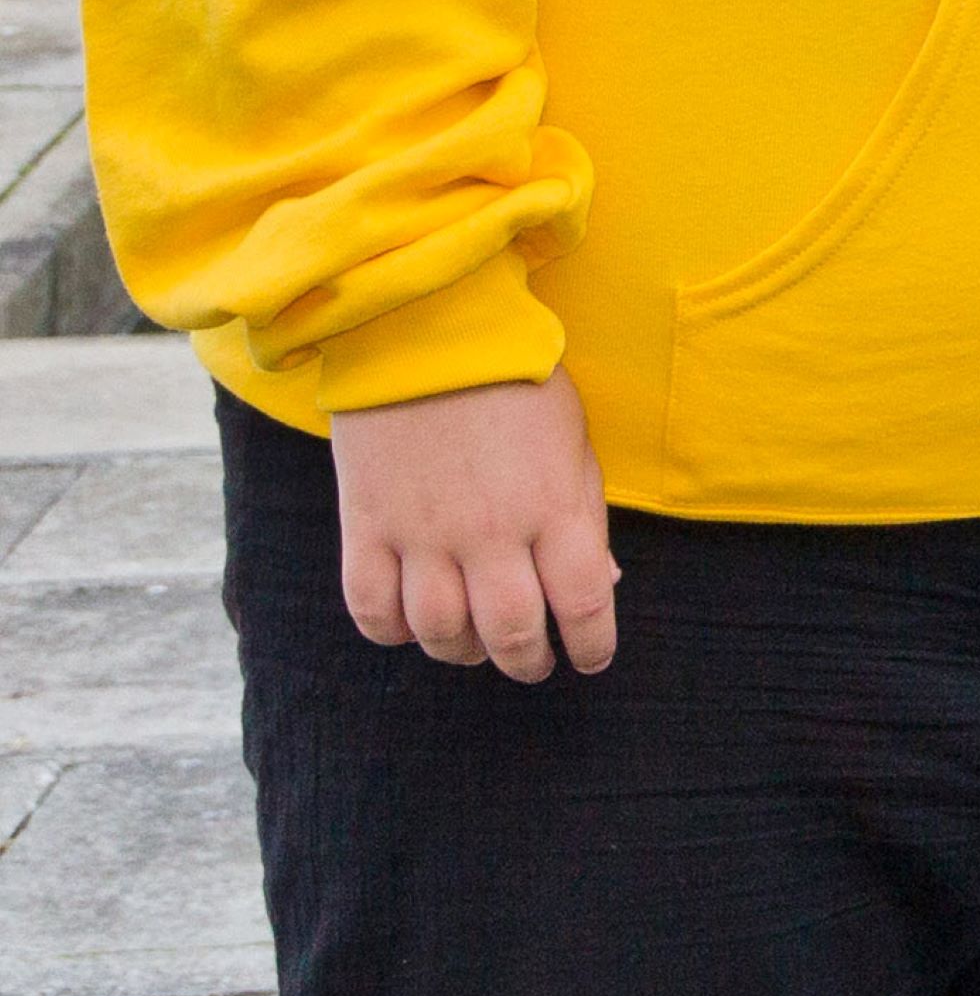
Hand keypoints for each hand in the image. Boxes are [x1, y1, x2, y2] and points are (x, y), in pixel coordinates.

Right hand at [333, 374, 616, 678]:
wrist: (427, 331)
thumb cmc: (516, 381)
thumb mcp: (573, 440)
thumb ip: (583, 513)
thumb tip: (599, 584)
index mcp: (553, 505)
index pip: (582, 602)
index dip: (592, 644)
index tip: (591, 659)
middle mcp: (489, 530)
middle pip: (510, 630)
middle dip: (527, 662)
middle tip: (533, 665)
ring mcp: (421, 532)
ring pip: (439, 630)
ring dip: (461, 652)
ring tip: (475, 648)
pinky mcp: (364, 525)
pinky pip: (370, 608)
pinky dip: (391, 632)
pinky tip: (411, 625)